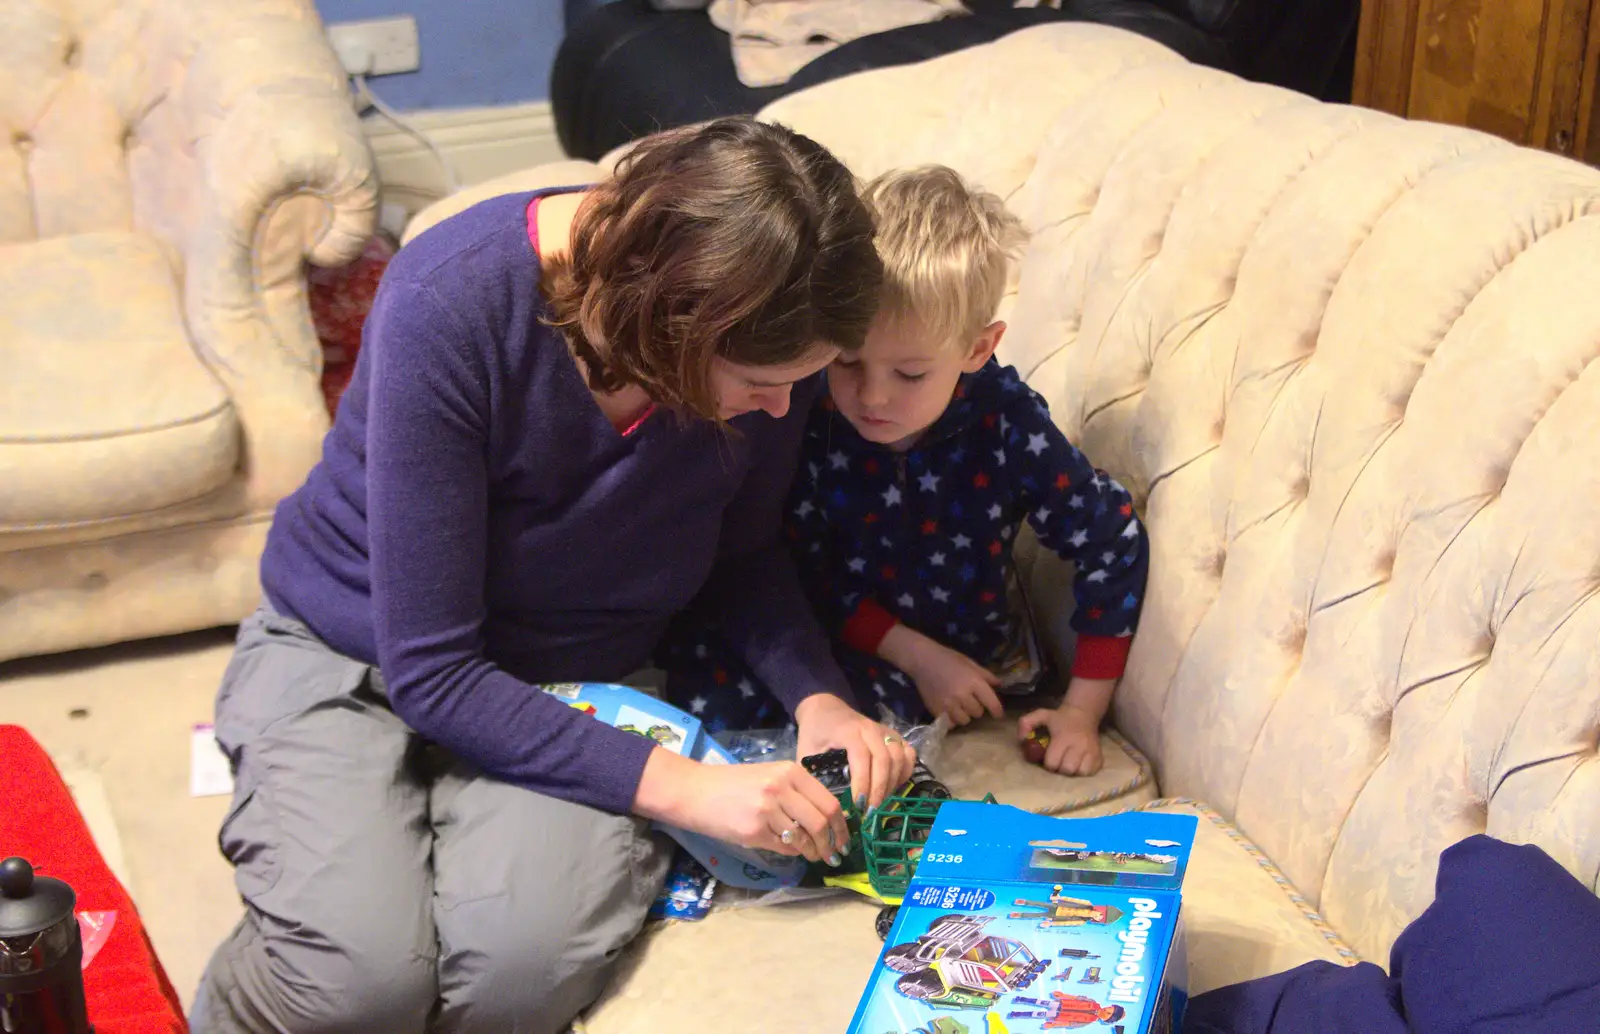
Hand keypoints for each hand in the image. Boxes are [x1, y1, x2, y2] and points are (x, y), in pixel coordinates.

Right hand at [633, 749, 848, 862]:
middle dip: (831, 844)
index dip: (841, 826)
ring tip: (814, 856)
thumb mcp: (770, 776)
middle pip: (821, 822)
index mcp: (790, 771)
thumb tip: (828, 820)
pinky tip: (791, 851)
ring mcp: (767, 810)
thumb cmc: (735, 785)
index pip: (829, 802)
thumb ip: (797, 792)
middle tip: (833, 855)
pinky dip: (792, 852)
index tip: (844, 840)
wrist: (695, 791)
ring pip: (803, 838)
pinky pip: (784, 847)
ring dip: (812, 852)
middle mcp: (781, 788)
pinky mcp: (753, 831)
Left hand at [794, 693, 916, 811]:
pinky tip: (892, 787)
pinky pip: (908, 754)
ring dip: (892, 784)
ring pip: (899, 758)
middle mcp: (870, 728)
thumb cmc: (814, 732)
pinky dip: (904, 772)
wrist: (823, 707)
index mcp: (848, 731)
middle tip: (869, 812)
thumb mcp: (806, 751)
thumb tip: (823, 805)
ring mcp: (884, 730)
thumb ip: (813, 775)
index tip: (858, 805)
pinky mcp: (893, 735)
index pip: (862, 757)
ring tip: (879, 803)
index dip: (863, 783)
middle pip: (884, 760)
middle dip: (879, 789)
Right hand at [883, 625, 1002, 727]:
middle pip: (978, 713)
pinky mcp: (936, 710)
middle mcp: (962, 695)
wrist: (922, 660)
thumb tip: (999, 685)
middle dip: (977, 707)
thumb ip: (986, 676)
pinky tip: (949, 710)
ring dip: (965, 715)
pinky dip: (952, 719)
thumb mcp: (970, 663)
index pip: (992, 703)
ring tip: (959, 705)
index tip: (998, 714)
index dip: (997, 711)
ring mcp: (948, 704)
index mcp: (974, 682)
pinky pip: (951, 723)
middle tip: (970, 700)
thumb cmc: (948, 659)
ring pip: (965, 720)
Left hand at [1018, 704, 1103, 775]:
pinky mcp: (1099, 756)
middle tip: (1059, 761)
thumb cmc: (1059, 718)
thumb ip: (1025, 724)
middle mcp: (1079, 745)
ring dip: (1073, 771)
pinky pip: (1091, 772)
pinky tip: (1079, 763)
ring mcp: (1091, 751)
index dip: (1048, 763)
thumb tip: (1022, 740)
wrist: (1083, 714)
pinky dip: (1084, 771)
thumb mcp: (1040, 715)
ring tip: (1069, 762)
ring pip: (1080, 773)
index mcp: (1063, 737)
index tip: (1048, 757)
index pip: (1053, 762)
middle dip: (1060, 768)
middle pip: (1067, 770)